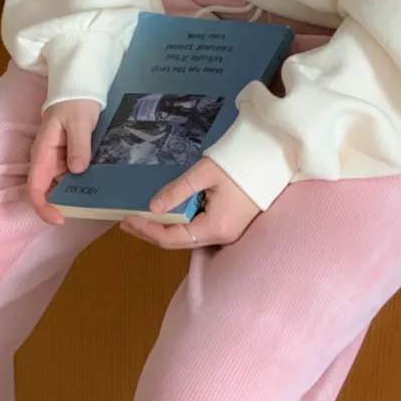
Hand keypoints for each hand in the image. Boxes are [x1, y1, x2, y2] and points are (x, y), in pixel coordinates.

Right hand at [28, 99, 101, 225]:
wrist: (79, 88)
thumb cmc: (75, 102)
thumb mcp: (79, 121)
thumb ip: (79, 145)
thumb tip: (78, 170)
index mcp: (42, 154)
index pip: (35, 188)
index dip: (44, 208)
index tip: (60, 219)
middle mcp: (46, 162)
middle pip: (47, 193)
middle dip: (62, 207)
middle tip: (87, 212)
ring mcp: (57, 162)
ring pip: (61, 188)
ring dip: (75, 198)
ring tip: (97, 203)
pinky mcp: (68, 159)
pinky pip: (72, 178)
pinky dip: (83, 186)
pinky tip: (99, 188)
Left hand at [120, 157, 259, 249]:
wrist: (274, 157)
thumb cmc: (242, 162)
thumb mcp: (205, 173)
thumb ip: (178, 190)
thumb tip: (153, 207)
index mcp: (216, 227)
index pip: (172, 238)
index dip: (147, 230)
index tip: (127, 218)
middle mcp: (221, 237)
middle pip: (178, 242)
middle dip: (150, 233)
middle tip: (126, 222)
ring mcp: (227, 232)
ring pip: (187, 238)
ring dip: (163, 229)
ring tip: (140, 218)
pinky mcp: (230, 224)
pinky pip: (197, 230)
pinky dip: (178, 224)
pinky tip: (166, 214)